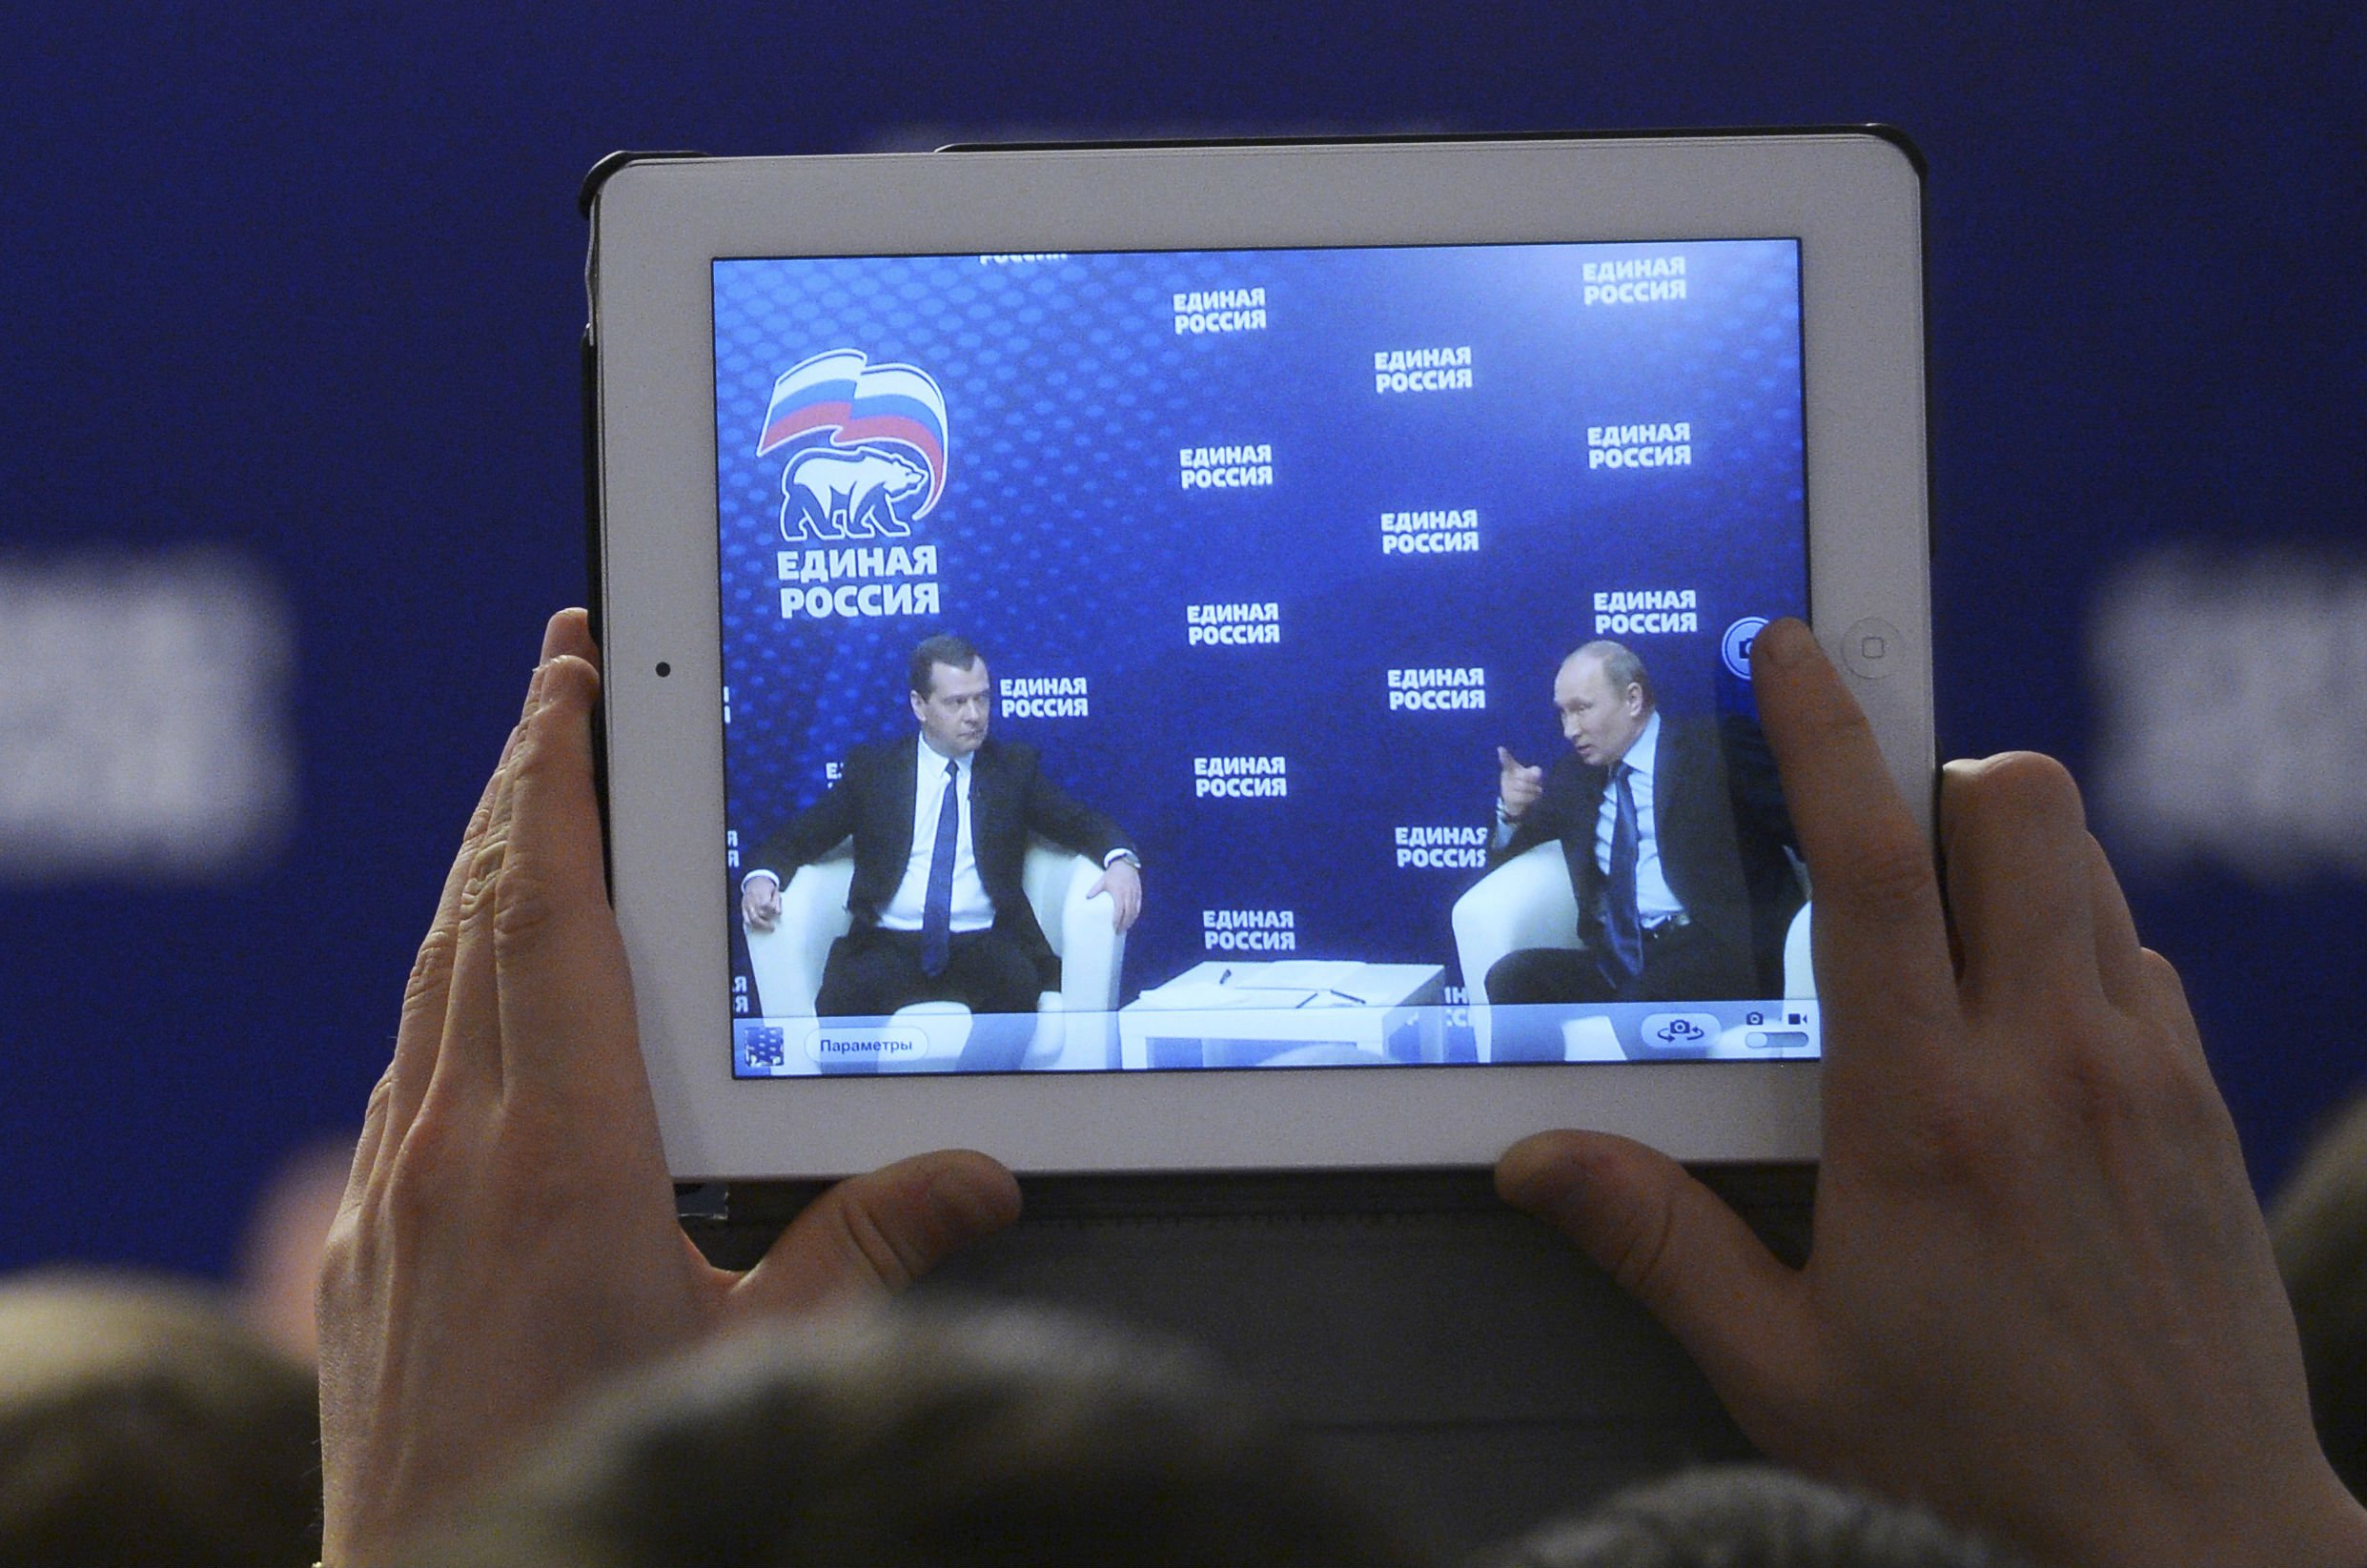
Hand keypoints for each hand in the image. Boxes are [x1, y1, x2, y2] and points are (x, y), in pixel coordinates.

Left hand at [317, 610, 1020, 1567]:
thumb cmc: (591, 1461)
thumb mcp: (758, 1359)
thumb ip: (869, 1247)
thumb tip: (981, 1177)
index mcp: (566, 1148)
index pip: (547, 907)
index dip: (553, 772)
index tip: (569, 674)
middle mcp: (459, 1143)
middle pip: (479, 910)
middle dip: (521, 779)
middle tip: (562, 685)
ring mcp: (395, 1184)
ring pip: (433, 977)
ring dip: (482, 873)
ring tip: (530, 799)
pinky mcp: (364, 1232)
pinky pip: (407, 1062)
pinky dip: (451, 983)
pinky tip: (486, 988)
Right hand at [742, 871, 781, 930]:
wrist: (755, 880)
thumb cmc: (767, 887)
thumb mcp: (775, 891)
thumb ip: (777, 902)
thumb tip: (778, 913)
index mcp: (761, 893)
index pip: (766, 905)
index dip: (771, 911)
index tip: (776, 913)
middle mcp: (753, 899)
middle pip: (758, 914)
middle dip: (765, 922)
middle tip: (772, 928)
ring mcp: (747, 904)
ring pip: (751, 918)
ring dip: (759, 925)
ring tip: (765, 929)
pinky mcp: (743, 907)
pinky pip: (745, 918)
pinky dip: (750, 924)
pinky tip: (756, 927)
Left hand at [1087, 857, 1142, 932]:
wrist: (1125, 863)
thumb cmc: (1113, 873)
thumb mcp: (1103, 881)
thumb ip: (1095, 889)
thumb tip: (1087, 897)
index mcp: (1119, 894)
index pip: (1119, 911)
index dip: (1117, 920)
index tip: (1114, 927)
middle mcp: (1128, 895)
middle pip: (1128, 913)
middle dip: (1124, 923)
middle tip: (1119, 931)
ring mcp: (1134, 894)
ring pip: (1134, 911)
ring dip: (1131, 920)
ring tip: (1126, 927)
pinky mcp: (1139, 892)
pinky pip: (1139, 906)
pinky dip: (1136, 913)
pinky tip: (1133, 918)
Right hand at [1495, 618, 2366, 1567]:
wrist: (2190, 1546)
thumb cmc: (1980, 1463)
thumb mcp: (1784, 1373)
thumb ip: (1657, 1247)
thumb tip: (1537, 1163)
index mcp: (1923, 1113)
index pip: (1876, 867)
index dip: (1826, 737)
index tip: (1792, 656)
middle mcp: (2046, 1063)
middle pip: (2017, 806)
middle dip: (1938, 774)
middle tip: (1875, 840)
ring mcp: (2141, 1075)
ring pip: (2089, 860)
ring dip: (2009, 852)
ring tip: (1941, 930)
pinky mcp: (2200, 1108)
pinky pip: (2138, 953)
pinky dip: (2074, 941)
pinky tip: (2023, 1029)